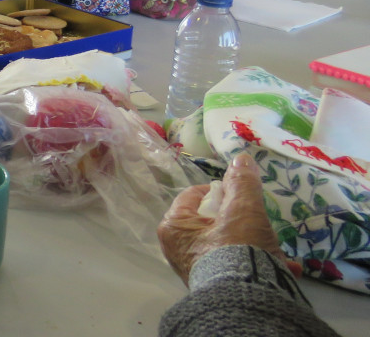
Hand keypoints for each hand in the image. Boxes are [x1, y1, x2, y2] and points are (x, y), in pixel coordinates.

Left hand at [157, 152, 295, 284]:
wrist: (247, 299)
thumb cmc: (237, 248)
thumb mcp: (244, 210)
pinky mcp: (214, 285)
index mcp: (174, 227)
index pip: (192, 196)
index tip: (239, 193)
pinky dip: (258, 265)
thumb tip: (241, 157)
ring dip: (256, 245)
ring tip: (276, 250)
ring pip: (229, 245)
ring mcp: (195, 269)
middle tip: (260, 223)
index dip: (218, 190)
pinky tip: (283, 268)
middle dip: (243, 222)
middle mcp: (178, 249)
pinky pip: (237, 266)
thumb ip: (242, 182)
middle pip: (213, 222)